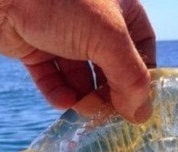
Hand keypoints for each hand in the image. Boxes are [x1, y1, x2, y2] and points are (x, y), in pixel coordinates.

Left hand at [0, 0, 155, 122]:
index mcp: (118, 7)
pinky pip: (52, 77)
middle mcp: (92, 20)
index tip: (139, 102)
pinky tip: (63, 103)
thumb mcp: (108, 37)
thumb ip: (130, 77)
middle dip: (109, 91)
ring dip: (83, 97)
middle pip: (109, 65)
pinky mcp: (34, 48)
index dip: (142, 74)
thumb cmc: (60, 4)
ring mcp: (62, 34)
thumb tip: (140, 115)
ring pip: (79, 75)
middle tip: (110, 115)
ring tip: (85, 112)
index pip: (142, 45)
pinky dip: (58, 92)